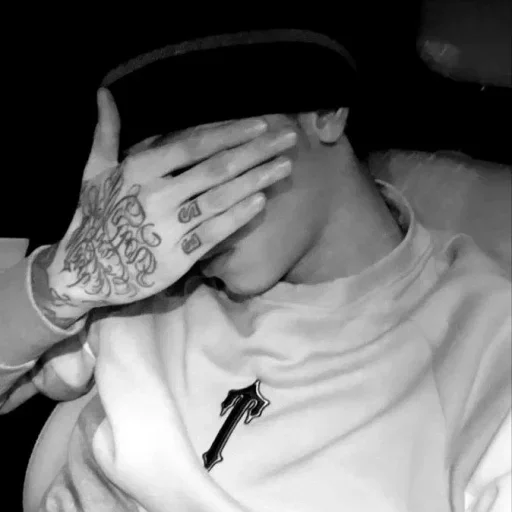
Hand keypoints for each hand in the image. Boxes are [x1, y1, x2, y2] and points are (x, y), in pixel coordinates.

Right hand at [48, 89, 296, 309]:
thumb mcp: (94, 172)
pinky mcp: (179, 256)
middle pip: (217, 169)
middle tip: (287, 138)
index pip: (194, 145)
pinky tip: (261, 202)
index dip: (230, 132)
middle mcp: (158, 194)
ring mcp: (170, 226)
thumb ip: (106, 133)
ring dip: (256, 180)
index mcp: (140, 169)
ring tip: (284, 167)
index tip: (260, 123)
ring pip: (221, 198)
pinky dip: (239, 216)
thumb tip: (104, 93)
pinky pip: (215, 232)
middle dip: (256, 151)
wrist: (87, 268)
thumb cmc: (95, 216)